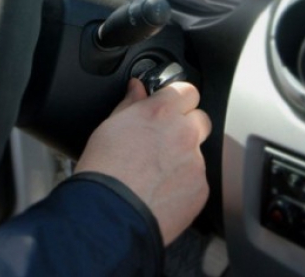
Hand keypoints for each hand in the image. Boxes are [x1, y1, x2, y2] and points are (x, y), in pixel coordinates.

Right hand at [76, 79, 211, 244]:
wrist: (109, 215)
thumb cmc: (103, 172)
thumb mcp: (109, 127)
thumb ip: (130, 104)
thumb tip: (137, 88)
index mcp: (161, 113)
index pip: (187, 90)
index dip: (178, 99)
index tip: (171, 107)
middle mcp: (184, 134)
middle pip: (201, 119)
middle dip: (187, 126)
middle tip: (164, 141)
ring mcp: (195, 162)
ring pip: (197, 153)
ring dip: (183, 158)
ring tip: (155, 175)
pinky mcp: (200, 189)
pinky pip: (197, 180)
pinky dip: (184, 185)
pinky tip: (161, 192)